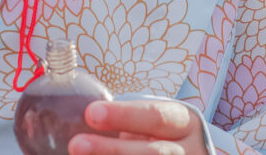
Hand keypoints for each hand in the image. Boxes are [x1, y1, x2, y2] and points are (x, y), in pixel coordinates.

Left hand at [68, 100, 207, 154]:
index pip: (154, 116)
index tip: (90, 114)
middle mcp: (188, 152)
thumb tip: (83, 119)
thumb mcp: (155, 123)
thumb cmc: (162, 136)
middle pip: (152, 154)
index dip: (123, 116)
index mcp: (183, 123)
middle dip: (112, 150)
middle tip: (77, 145)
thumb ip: (128, 120)